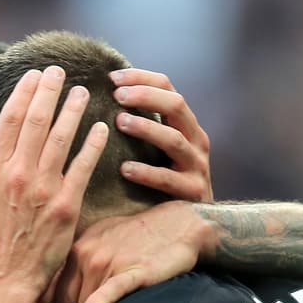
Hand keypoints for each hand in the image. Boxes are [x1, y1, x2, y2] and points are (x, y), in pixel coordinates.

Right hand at [0, 65, 109, 299]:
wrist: (5, 280)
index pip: (9, 120)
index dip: (23, 93)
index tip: (33, 76)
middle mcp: (18, 173)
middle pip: (37, 122)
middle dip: (49, 92)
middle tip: (59, 72)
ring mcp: (44, 189)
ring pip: (62, 138)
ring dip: (73, 110)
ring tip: (82, 92)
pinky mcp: (67, 206)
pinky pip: (83, 168)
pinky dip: (92, 145)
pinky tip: (100, 128)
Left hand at [52, 201, 205, 302]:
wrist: (176, 226)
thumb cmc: (136, 235)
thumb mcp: (98, 238)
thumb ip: (75, 262)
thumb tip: (51, 294)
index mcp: (77, 248)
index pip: (54, 292)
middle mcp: (88, 254)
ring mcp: (110, 262)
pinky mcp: (133, 272)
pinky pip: (110, 290)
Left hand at [110, 69, 211, 202]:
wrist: (194, 224)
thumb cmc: (166, 180)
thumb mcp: (158, 148)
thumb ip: (141, 124)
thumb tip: (104, 97)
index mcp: (186, 124)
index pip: (168, 87)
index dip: (141, 78)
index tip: (112, 78)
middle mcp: (196, 140)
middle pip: (176, 105)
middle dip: (145, 96)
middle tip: (117, 95)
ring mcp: (197, 166)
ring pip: (174, 140)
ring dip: (146, 128)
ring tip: (119, 122)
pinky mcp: (193, 192)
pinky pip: (168, 180)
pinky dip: (146, 172)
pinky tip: (124, 169)